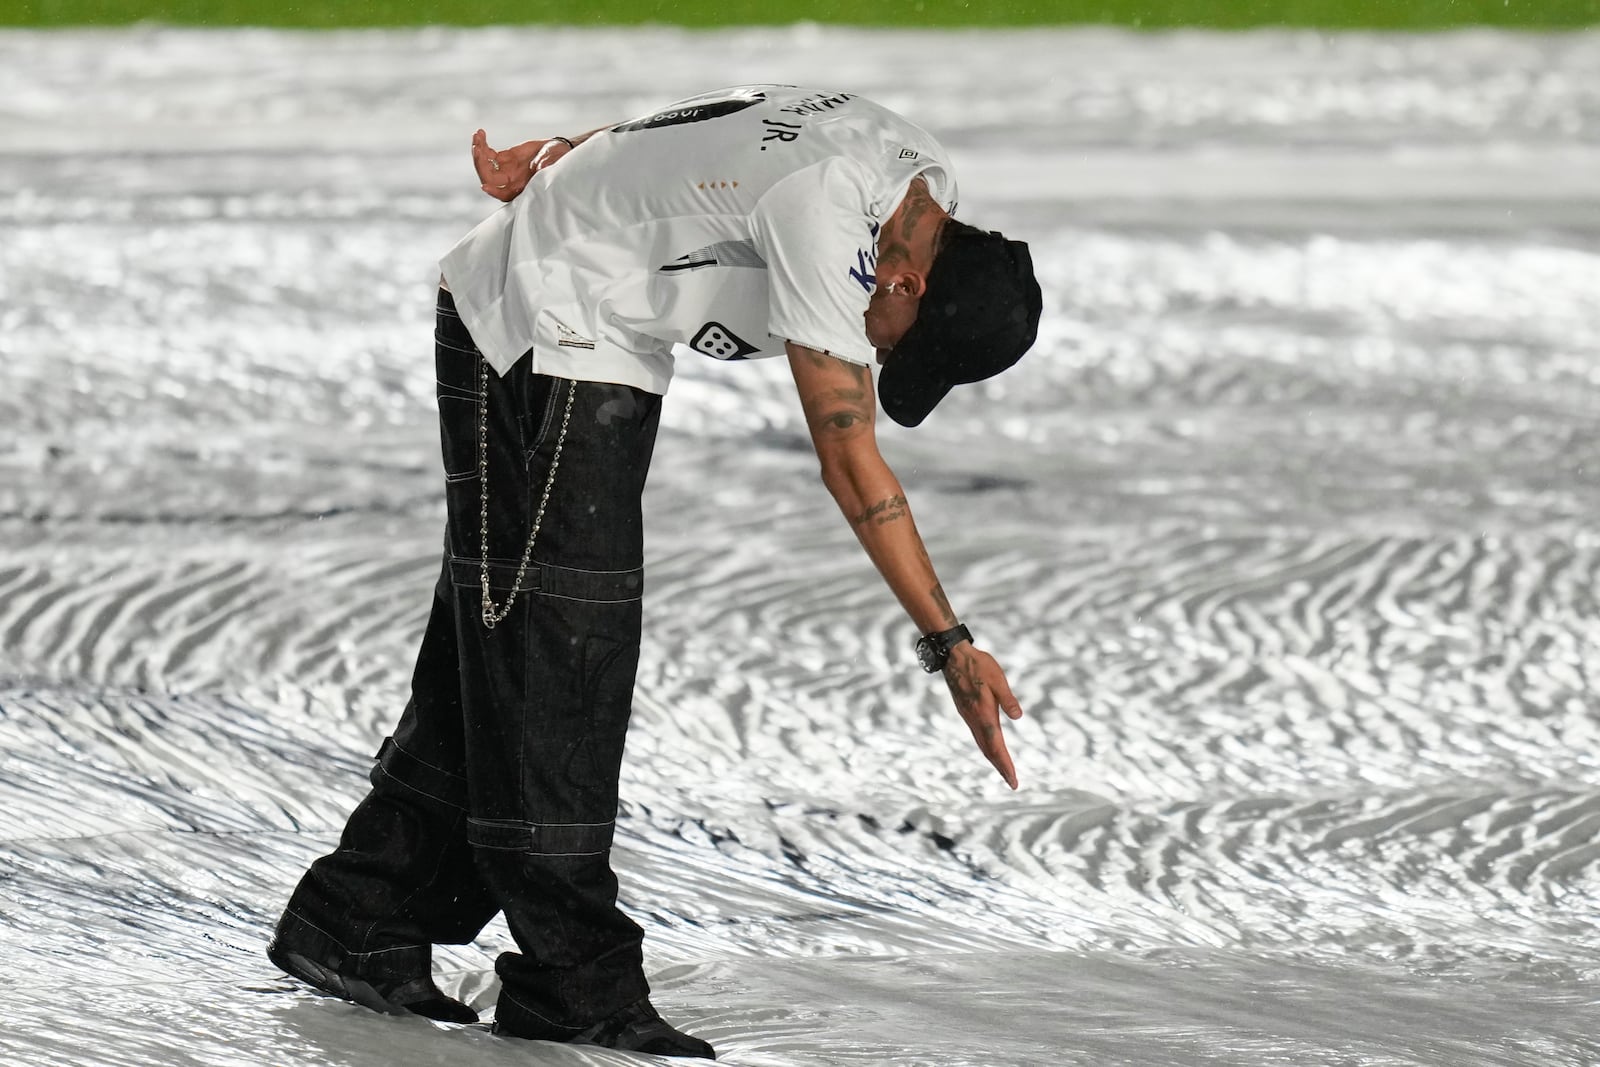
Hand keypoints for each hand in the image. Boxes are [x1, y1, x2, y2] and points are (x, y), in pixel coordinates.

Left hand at [472, 129, 573, 201]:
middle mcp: (510, 181)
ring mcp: (505, 169)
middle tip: (477, 148)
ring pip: (485, 164)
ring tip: (477, 136)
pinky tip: (480, 133)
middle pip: (489, 177)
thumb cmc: (559, 160)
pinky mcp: (504, 158)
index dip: (494, 191)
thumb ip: (544, 168)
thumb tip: (539, 169)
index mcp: (522, 188)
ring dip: (478, 151)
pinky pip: (488, 153)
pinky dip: (482, 144)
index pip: (504, 194)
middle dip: (481, 164)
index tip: (484, 185)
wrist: (557, 150)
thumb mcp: (553, 164)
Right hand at [942, 643, 1024, 788]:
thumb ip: (1008, 699)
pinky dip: (986, 747)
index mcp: (984, 714)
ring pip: (982, 744)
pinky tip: (991, 748)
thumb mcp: (998, 680)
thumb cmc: (978, 665)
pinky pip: (978, 735)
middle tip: (1012, 782)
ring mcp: (969, 717)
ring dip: (994, 758)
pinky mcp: (967, 712)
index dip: (1005, 765)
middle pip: (988, 750)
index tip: (1013, 781)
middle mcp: (975, 720)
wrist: (953, 657)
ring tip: (1004, 770)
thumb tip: (1018, 717)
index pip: (996, 746)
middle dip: (1001, 767)